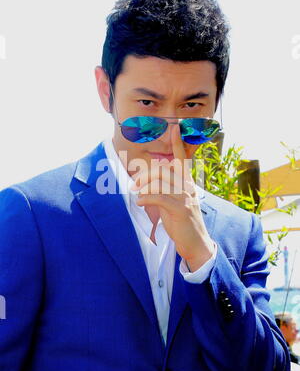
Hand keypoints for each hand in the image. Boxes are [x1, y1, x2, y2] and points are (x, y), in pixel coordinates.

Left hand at [131, 124, 214, 270]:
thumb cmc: (181, 222)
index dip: (178, 144)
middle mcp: (188, 186)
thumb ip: (163, 190)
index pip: (182, 159)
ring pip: (159, 182)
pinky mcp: (181, 208)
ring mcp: (185, 196)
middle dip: (144, 175)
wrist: (195, 242)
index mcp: (187, 182)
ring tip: (137, 195)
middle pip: (162, 169)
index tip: (175, 128)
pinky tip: (140, 203)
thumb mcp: (173, 202)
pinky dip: (146, 198)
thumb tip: (145, 183)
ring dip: (143, 188)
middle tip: (134, 185)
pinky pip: (159, 197)